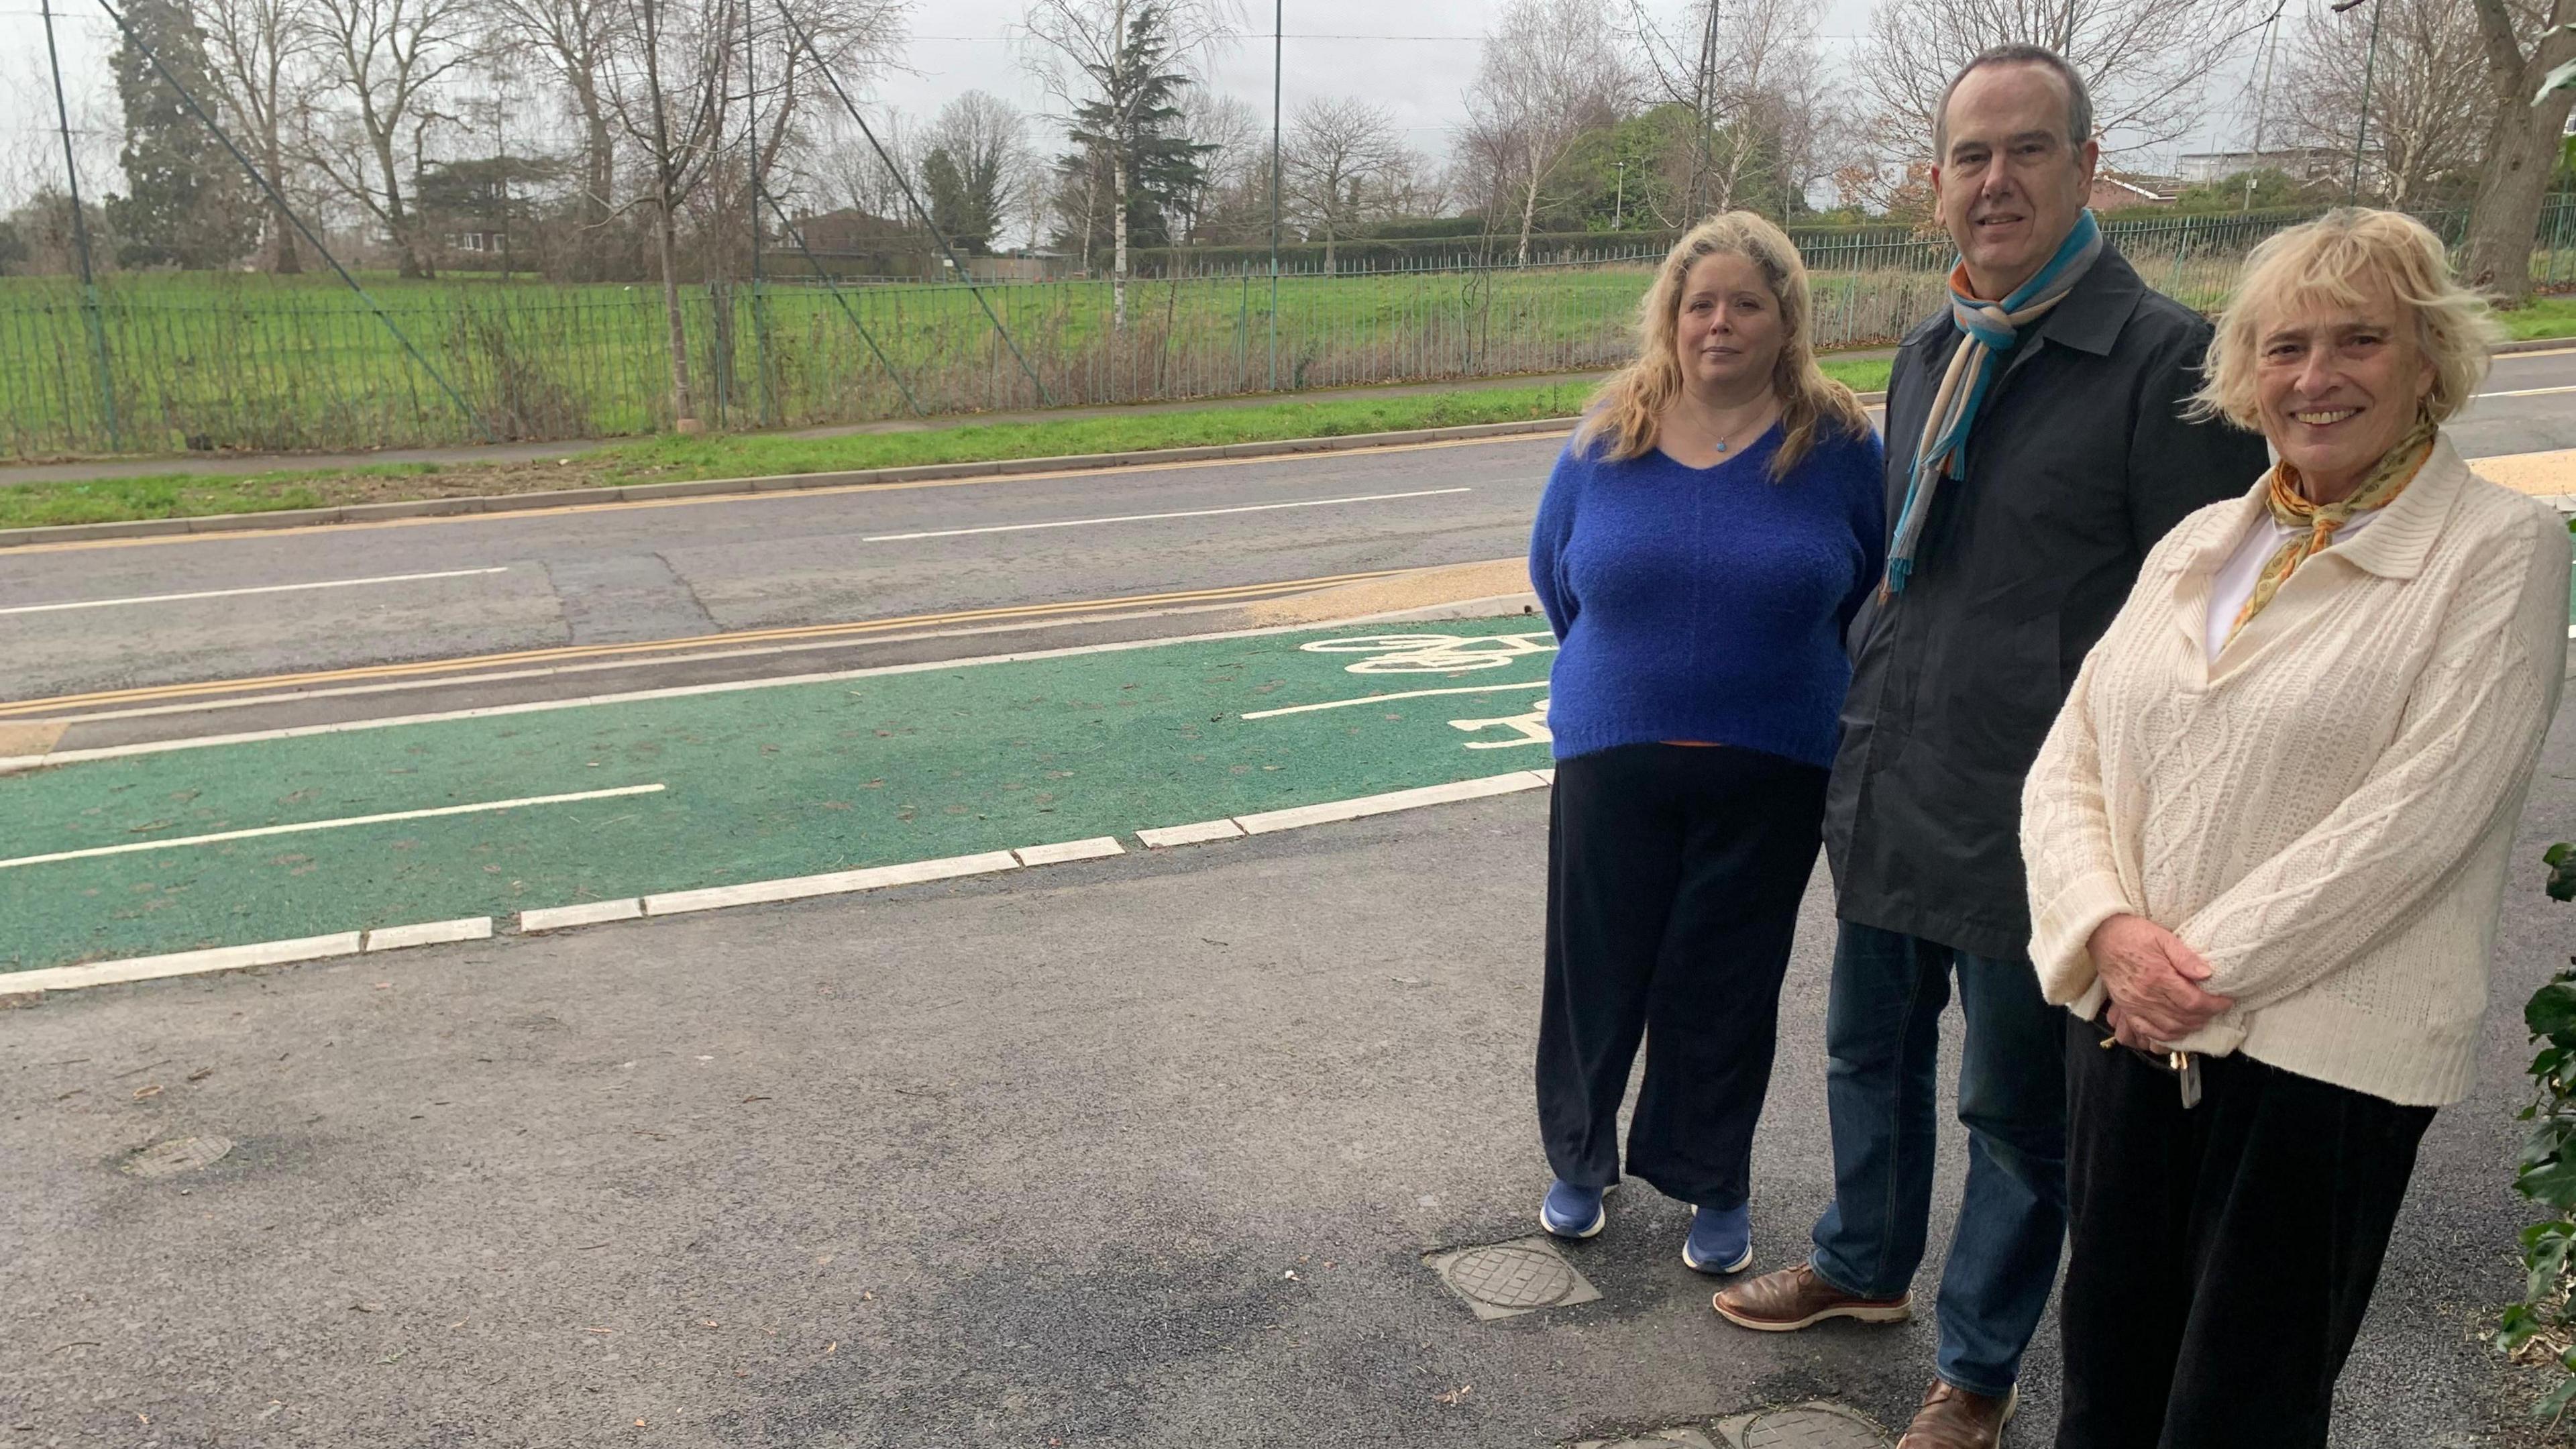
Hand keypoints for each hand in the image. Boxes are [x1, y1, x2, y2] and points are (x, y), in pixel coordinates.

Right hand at [2087, 914, 2232, 1046]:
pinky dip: (2165, 1036)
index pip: (2193, 1001)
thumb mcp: (2163, 937)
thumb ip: (2185, 957)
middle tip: (2215, 1008)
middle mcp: (2146, 995)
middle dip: (2205, 1016)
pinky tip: (2177, 1030)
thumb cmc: (2134, 933)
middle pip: (2183, 1017)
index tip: (2225, 1001)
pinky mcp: (2126, 1008)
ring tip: (2200, 1018)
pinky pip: (2147, 1031)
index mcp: (2158, 976)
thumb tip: (2207, 974)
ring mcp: (2134, 1005)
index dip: (2213, 1005)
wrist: (2102, 935)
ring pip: (2169, 1028)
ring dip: (2189, 1027)